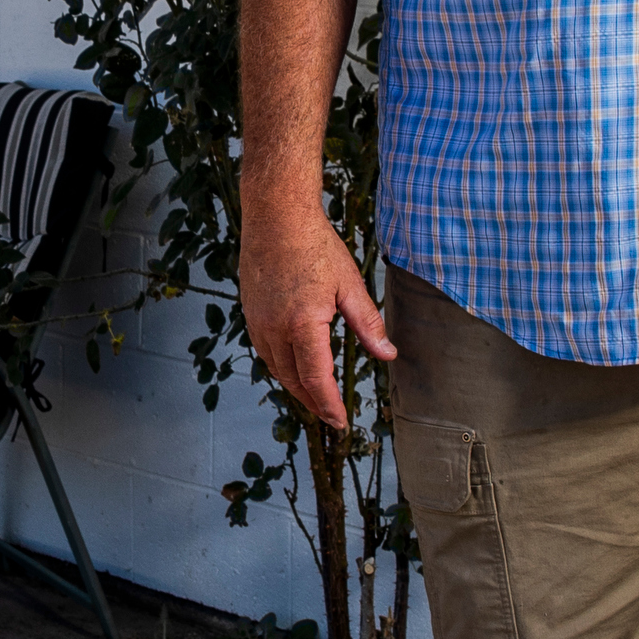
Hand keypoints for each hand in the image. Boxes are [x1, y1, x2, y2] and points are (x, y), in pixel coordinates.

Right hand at [240, 196, 393, 430]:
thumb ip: (368, 325)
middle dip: (313, 403)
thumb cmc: (313, 245)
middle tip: (331, 416)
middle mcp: (275, 329)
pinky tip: (293, 367)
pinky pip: (265, 352)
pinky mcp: (251, 313)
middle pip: (294, 381)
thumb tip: (387, 355)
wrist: (276, 217)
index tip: (340, 421)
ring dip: (296, 388)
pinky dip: (281, 367)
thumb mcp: (350, 285)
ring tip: (314, 398)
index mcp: (303, 324)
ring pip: (276, 369)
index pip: (316, 379)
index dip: (329, 405)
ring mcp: (258, 322)